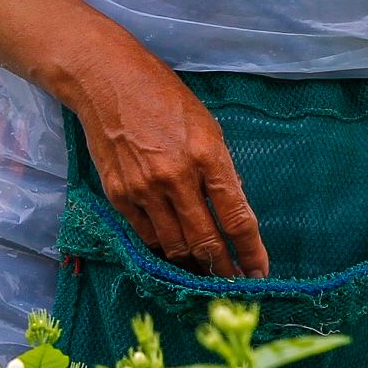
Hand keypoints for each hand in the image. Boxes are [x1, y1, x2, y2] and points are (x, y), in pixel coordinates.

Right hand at [0, 0, 269, 277]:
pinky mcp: (120, 196)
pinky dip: (162, 250)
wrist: (106, 81)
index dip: (251, 252)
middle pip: (206, 242)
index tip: (260, 273)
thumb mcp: (207, 125)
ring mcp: (145, 191)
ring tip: (208, 277)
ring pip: (174, 247)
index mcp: (208, 156)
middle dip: (224, 270)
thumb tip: (231, 211)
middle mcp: (177, 178)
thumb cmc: (164, 96)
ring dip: (193, 267)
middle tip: (236, 286)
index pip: (236, 218)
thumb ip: (220, 170)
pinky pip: (146, 237)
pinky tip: (174, 256)